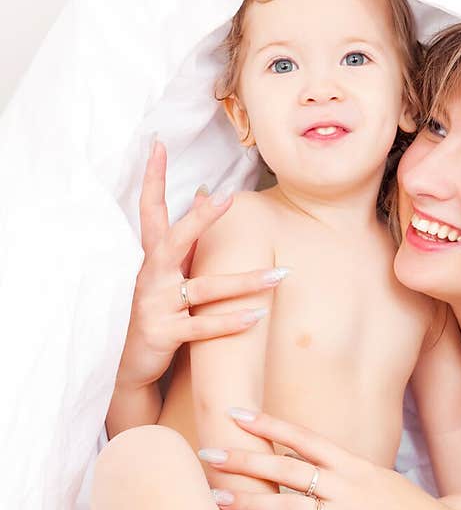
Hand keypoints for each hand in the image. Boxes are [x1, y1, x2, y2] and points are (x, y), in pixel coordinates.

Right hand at [115, 140, 288, 391]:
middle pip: (175, 240)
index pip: (149, 210)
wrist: (130, 365)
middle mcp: (150, 277)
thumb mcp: (168, 273)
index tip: (157, 144)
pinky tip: (258, 316)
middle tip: (225, 197)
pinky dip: (230, 322)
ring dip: (245, 281)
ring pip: (204, 289)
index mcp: (152, 259)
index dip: (151, 177)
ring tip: (281, 275)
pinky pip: (202, 327)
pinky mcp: (164, 334)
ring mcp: (155, 306)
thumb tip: (203, 194)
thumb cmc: (157, 312)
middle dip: (199, 219)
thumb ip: (186, 238)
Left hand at [209, 409, 455, 509]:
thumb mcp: (387, 487)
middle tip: (207, 451)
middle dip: (244, 458)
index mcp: (359, 467)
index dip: (269, 424)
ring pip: (287, 505)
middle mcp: (350, 487)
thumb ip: (352, 479)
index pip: (306, 437)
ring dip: (247, 499)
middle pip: (287, 467)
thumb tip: (324, 473)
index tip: (236, 413)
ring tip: (212, 495)